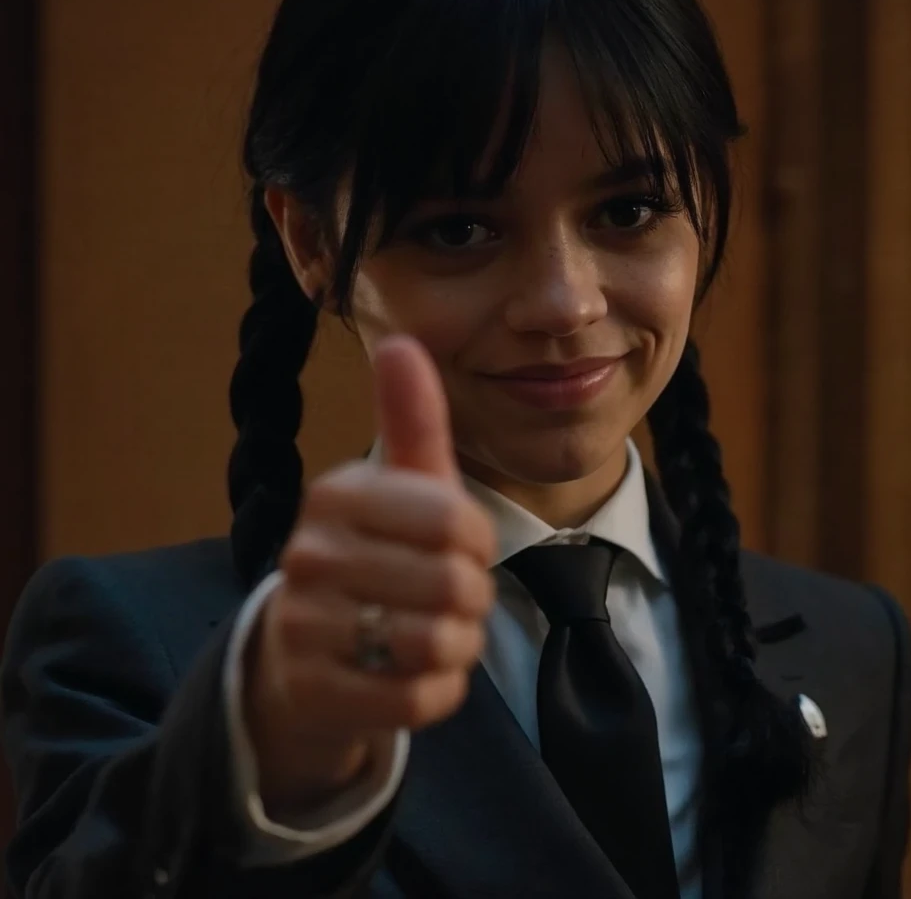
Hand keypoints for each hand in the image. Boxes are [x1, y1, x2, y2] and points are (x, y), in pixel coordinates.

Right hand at [243, 335, 496, 817]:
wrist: (306, 648)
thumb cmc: (374, 550)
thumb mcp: (400, 483)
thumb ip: (410, 417)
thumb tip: (400, 339)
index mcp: (335, 494)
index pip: (455, 521)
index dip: (478, 542)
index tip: (460, 546)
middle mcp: (307, 555)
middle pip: (452, 585)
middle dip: (469, 597)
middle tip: (448, 596)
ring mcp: (304, 628)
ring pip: (437, 644)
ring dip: (456, 644)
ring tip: (432, 630)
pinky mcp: (315, 693)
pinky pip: (420, 699)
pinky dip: (437, 688)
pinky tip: (413, 669)